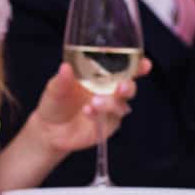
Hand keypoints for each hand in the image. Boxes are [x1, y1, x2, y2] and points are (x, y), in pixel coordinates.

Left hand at [25, 59, 151, 155]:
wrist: (49, 129)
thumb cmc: (56, 102)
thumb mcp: (55, 87)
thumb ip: (62, 79)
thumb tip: (65, 67)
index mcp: (101, 76)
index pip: (124, 69)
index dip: (137, 66)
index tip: (144, 64)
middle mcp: (109, 91)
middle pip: (129, 87)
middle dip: (128, 86)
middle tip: (120, 87)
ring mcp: (110, 109)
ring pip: (121, 105)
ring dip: (111, 103)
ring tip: (94, 102)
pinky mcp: (107, 125)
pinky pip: (111, 120)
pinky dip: (100, 114)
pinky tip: (88, 111)